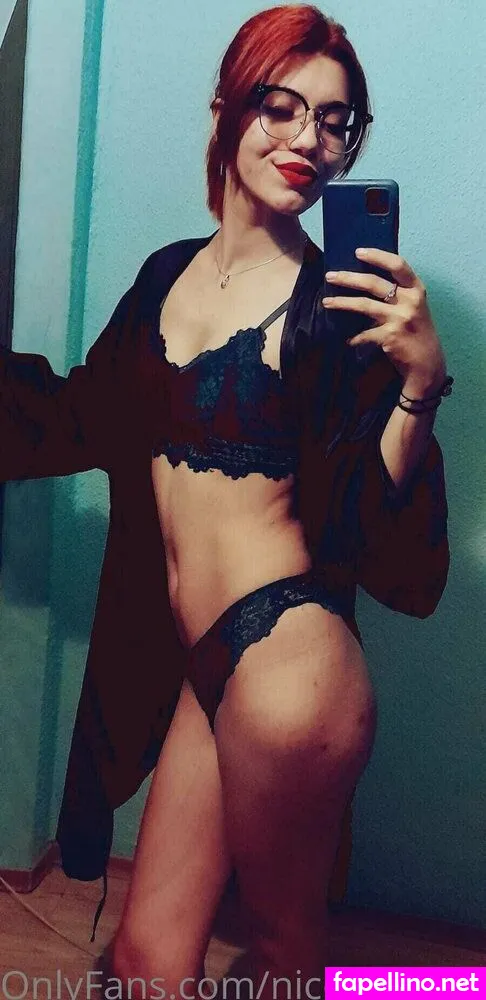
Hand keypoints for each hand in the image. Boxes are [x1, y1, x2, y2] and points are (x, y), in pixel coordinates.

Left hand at [323, 248, 447, 395]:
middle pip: (374, 283)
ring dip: (342, 303)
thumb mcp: (414, 306)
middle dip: (348, 278)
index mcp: (417, 290)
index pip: (398, 265)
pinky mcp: (390, 337)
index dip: (378, 256)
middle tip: (330, 276)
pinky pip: (364, 334)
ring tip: (326, 302)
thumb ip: (399, 293)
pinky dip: (354, 338)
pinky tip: (347, 340)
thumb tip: (367, 278)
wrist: (427, 362)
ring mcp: (399, 319)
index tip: (358, 252)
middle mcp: (409, 301)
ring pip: (364, 306)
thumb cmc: (417, 331)